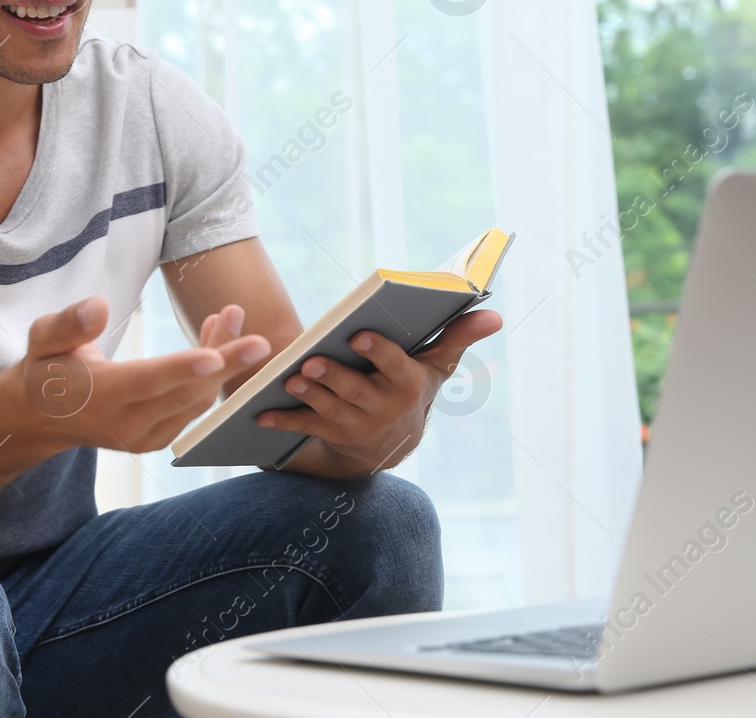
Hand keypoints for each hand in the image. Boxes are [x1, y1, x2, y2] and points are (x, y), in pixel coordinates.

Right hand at [14, 296, 270, 454]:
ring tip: (229, 317)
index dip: (181, 369)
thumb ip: (68, 324)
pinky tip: (216, 343)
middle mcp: (125, 424)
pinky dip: (210, 378)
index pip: (146, 382)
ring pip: (196, 400)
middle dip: (224, 362)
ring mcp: (144, 437)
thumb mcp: (42, 339)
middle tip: (256, 335)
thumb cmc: (45, 368)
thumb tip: (97, 306)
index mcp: (98, 397)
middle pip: (185, 393)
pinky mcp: (157, 439)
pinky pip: (194, 407)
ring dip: (222, 362)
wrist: (42, 417)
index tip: (215, 356)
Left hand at [254, 308, 503, 476]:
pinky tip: (261, 414)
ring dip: (309, 394)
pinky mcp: (332, 436)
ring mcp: (357, 426)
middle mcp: (384, 409)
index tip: (359, 335)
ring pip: (329, 409)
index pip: (394, 366)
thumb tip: (494, 314)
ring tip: (291, 378)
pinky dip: (283, 421)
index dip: (377, 352)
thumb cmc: (414, 386)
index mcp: (408, 384)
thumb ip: (460, 335)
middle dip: (334, 375)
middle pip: (356, 390)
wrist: (395, 442)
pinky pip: (305, 428)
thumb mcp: (437, 364)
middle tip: (312, 359)